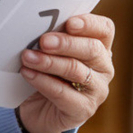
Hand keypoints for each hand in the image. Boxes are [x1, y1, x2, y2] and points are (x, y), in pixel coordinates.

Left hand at [17, 14, 114, 132]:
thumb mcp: (52, 51)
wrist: (39, 108)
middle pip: (92, 49)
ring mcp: (97, 90)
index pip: (104, 29)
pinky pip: (63, 94)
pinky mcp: (84, 109)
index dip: (89, 24)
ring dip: (49, 62)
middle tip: (43, 41)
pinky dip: (43, 82)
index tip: (70, 23)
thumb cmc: (48, 72)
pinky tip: (28, 74)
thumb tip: (37, 25)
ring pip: (76, 71)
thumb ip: (53, 38)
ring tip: (28, 57)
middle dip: (66, 43)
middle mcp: (104, 68)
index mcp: (100, 46)